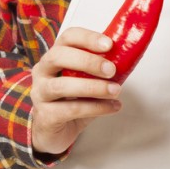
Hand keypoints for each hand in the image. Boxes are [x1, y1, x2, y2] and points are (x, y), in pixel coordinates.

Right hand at [30, 27, 121, 155]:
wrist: (55, 130)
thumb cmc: (73, 99)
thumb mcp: (87, 80)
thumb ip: (102, 68)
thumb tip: (129, 55)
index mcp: (55, 55)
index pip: (68, 38)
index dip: (88, 38)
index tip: (109, 44)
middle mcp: (42, 71)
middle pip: (58, 56)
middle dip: (87, 61)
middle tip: (111, 70)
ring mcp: (40, 93)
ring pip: (62, 86)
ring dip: (93, 87)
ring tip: (116, 91)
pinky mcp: (45, 116)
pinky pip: (70, 110)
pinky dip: (95, 108)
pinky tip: (113, 107)